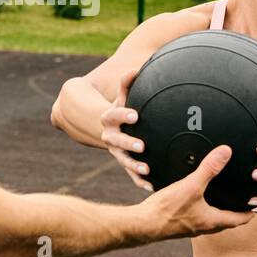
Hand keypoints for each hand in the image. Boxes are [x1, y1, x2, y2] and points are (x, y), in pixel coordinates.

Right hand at [99, 68, 152, 191]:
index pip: (114, 115)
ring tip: (145, 169)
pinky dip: (139, 180)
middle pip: (117, 141)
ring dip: (133, 165)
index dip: (123, 115)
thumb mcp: (121, 97)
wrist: (106, 127)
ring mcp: (116, 151)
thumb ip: (126, 85)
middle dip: (128, 143)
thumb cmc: (120, 109)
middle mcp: (109, 136)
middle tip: (141, 146)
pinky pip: (130, 174)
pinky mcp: (123, 162)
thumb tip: (133, 69)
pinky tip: (150, 186)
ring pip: (123, 160)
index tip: (135, 115)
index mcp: (109, 118)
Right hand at [141, 144, 253, 237]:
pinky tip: (193, 201)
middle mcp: (203, 227)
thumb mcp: (191, 185)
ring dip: (217, 213)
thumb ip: (209, 169)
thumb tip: (225, 153)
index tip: (256, 207)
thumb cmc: (167, 210)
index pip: (238, 220)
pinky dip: (201, 211)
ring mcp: (190, 227)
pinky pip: (196, 218)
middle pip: (225, 222)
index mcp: (212, 221)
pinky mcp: (178, 224)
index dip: (249, 213)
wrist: (143, 224)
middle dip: (234, 213)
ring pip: (210, 221)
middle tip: (241, 203)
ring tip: (220, 200)